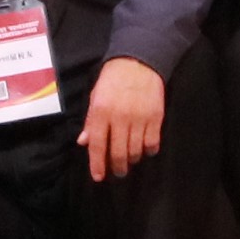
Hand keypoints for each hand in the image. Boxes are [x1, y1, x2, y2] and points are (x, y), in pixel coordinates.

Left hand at [77, 57, 165, 181]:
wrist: (138, 61)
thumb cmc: (112, 79)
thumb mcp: (95, 97)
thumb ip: (90, 121)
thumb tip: (83, 142)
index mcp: (101, 111)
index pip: (98, 145)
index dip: (97, 164)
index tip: (99, 177)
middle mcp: (120, 117)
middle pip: (119, 152)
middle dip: (118, 167)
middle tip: (118, 172)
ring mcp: (139, 118)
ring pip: (136, 151)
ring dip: (132, 159)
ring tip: (130, 159)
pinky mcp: (156, 117)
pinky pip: (152, 143)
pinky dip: (149, 150)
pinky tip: (145, 149)